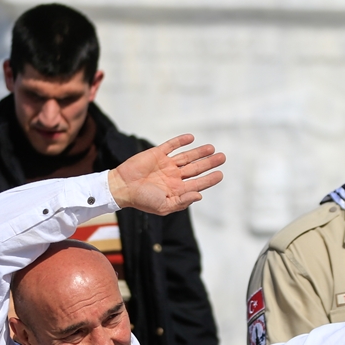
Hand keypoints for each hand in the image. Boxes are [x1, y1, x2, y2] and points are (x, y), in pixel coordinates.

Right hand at [107, 134, 223, 214]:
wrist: (122, 187)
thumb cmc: (142, 200)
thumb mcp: (164, 206)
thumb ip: (182, 201)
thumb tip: (200, 195)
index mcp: (176, 189)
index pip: (197, 183)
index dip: (210, 179)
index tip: (221, 174)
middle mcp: (173, 176)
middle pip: (196, 168)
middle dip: (209, 163)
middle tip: (222, 157)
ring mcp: (165, 164)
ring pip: (187, 156)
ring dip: (199, 152)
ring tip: (212, 148)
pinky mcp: (157, 154)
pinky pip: (171, 145)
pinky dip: (181, 141)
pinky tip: (191, 138)